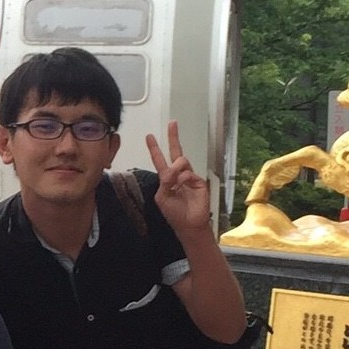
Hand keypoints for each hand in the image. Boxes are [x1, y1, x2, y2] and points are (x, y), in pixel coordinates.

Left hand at [146, 121, 211, 237]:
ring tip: (174, 182)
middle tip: (172, 123)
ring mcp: (190, 177)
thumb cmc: (174, 213)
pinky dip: (183, 180)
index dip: (155, 149)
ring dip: (175, 169)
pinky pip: (188, 174)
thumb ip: (164, 182)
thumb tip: (170, 171)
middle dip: (173, 137)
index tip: (149, 136)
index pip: (160, 160)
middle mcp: (179, 175)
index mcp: (167, 179)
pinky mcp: (199, 181)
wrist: (189, 225)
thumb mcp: (163, 197)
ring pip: (181, 161)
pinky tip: (182, 187)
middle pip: (176, 152)